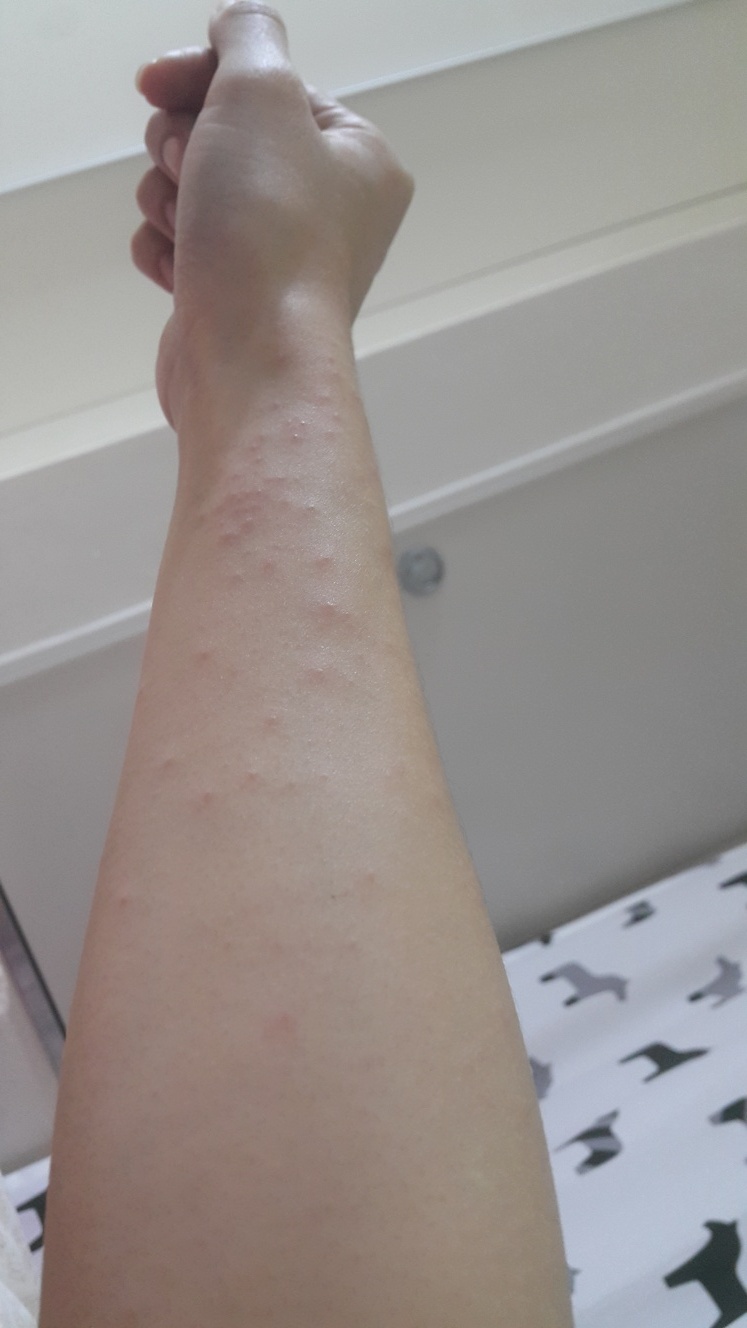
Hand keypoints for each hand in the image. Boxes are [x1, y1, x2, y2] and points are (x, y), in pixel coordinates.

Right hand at [133, 2, 413, 430]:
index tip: (158, 82)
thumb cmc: (271, 234)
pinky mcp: (237, 300)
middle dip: (186, 142)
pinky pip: (183, 249)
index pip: (274, 85)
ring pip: (197, 191)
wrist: (250, 362)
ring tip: (188, 227)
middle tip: (189, 167)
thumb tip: (240, 23)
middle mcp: (331, 211)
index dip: (206, 74)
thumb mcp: (261, 93)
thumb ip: (248, 37)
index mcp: (361, 158)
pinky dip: (168, 250)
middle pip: (229, 136)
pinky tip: (178, 269)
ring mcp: (281, 260)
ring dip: (171, 195)